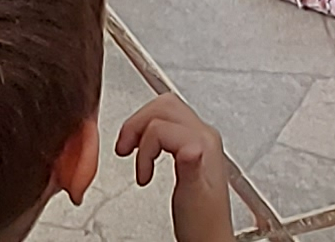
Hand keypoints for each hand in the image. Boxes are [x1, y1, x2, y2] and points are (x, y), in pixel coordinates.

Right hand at [117, 93, 225, 218]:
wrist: (210, 239)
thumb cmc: (203, 225)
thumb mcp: (193, 196)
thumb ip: (191, 168)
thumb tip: (189, 147)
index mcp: (204, 144)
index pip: (162, 125)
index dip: (144, 147)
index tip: (141, 174)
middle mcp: (204, 136)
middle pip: (163, 106)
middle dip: (137, 124)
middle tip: (124, 149)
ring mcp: (199, 139)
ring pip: (163, 110)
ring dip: (140, 127)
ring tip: (130, 149)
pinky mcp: (192, 146)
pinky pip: (167, 124)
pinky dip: (148, 134)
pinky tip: (145, 152)